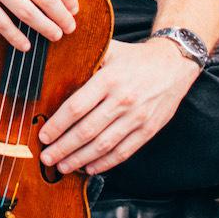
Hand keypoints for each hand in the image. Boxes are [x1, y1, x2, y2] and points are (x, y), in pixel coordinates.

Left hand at [39, 38, 199, 174]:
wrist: (174, 64)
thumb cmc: (134, 58)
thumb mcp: (109, 50)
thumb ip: (84, 58)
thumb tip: (53, 65)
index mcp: (109, 79)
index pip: (77, 107)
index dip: (58, 124)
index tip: (44, 135)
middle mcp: (122, 100)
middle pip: (86, 130)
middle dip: (63, 147)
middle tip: (46, 157)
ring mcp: (137, 118)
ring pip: (103, 145)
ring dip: (80, 159)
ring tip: (63, 167)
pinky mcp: (148, 130)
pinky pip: (124, 151)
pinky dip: (105, 163)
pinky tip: (90, 168)